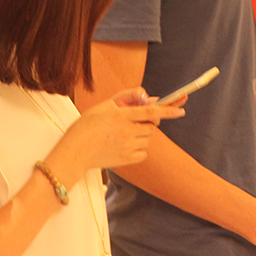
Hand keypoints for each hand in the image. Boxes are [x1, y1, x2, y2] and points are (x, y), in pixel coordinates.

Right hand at [59, 90, 183, 171]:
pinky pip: (143, 152)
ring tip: (125, 134)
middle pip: (152, 126)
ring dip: (143, 134)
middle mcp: (127, 131)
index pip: (151, 111)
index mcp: (122, 115)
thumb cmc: (87, 126)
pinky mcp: (127, 159)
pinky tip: (125, 145)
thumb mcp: (105, 105)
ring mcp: (127, 146)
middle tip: (136, 121)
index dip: (169, 110)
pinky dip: (139, 148)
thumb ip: (127, 97)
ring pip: (148, 138)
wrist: (74, 151)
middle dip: (149, 122)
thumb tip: (147, 96)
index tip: (181, 110)